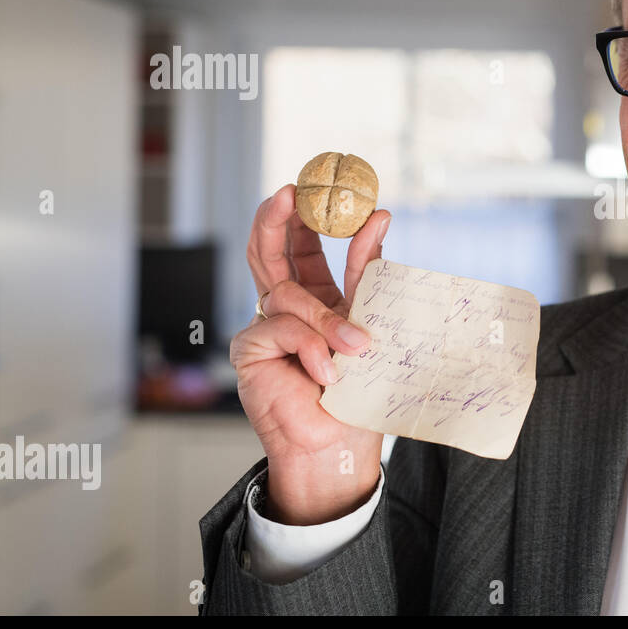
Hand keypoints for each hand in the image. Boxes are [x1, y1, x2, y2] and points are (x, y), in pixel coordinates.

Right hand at [229, 183, 391, 524]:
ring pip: (286, 292)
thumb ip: (366, 272)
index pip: (300, 247)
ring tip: (357, 348)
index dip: (304, 216)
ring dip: (326, 319)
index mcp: (314, 300)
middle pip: (268, 251)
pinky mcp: (248, 350)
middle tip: (289, 192)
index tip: (318, 184)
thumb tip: (379, 216)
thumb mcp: (369, 320)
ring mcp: (263, 328)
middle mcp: (283, 309)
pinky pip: (281, 328)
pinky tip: (327, 373)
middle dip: (276, 219)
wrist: (340, 443)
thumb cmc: (358, 391)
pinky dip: (311, 348)